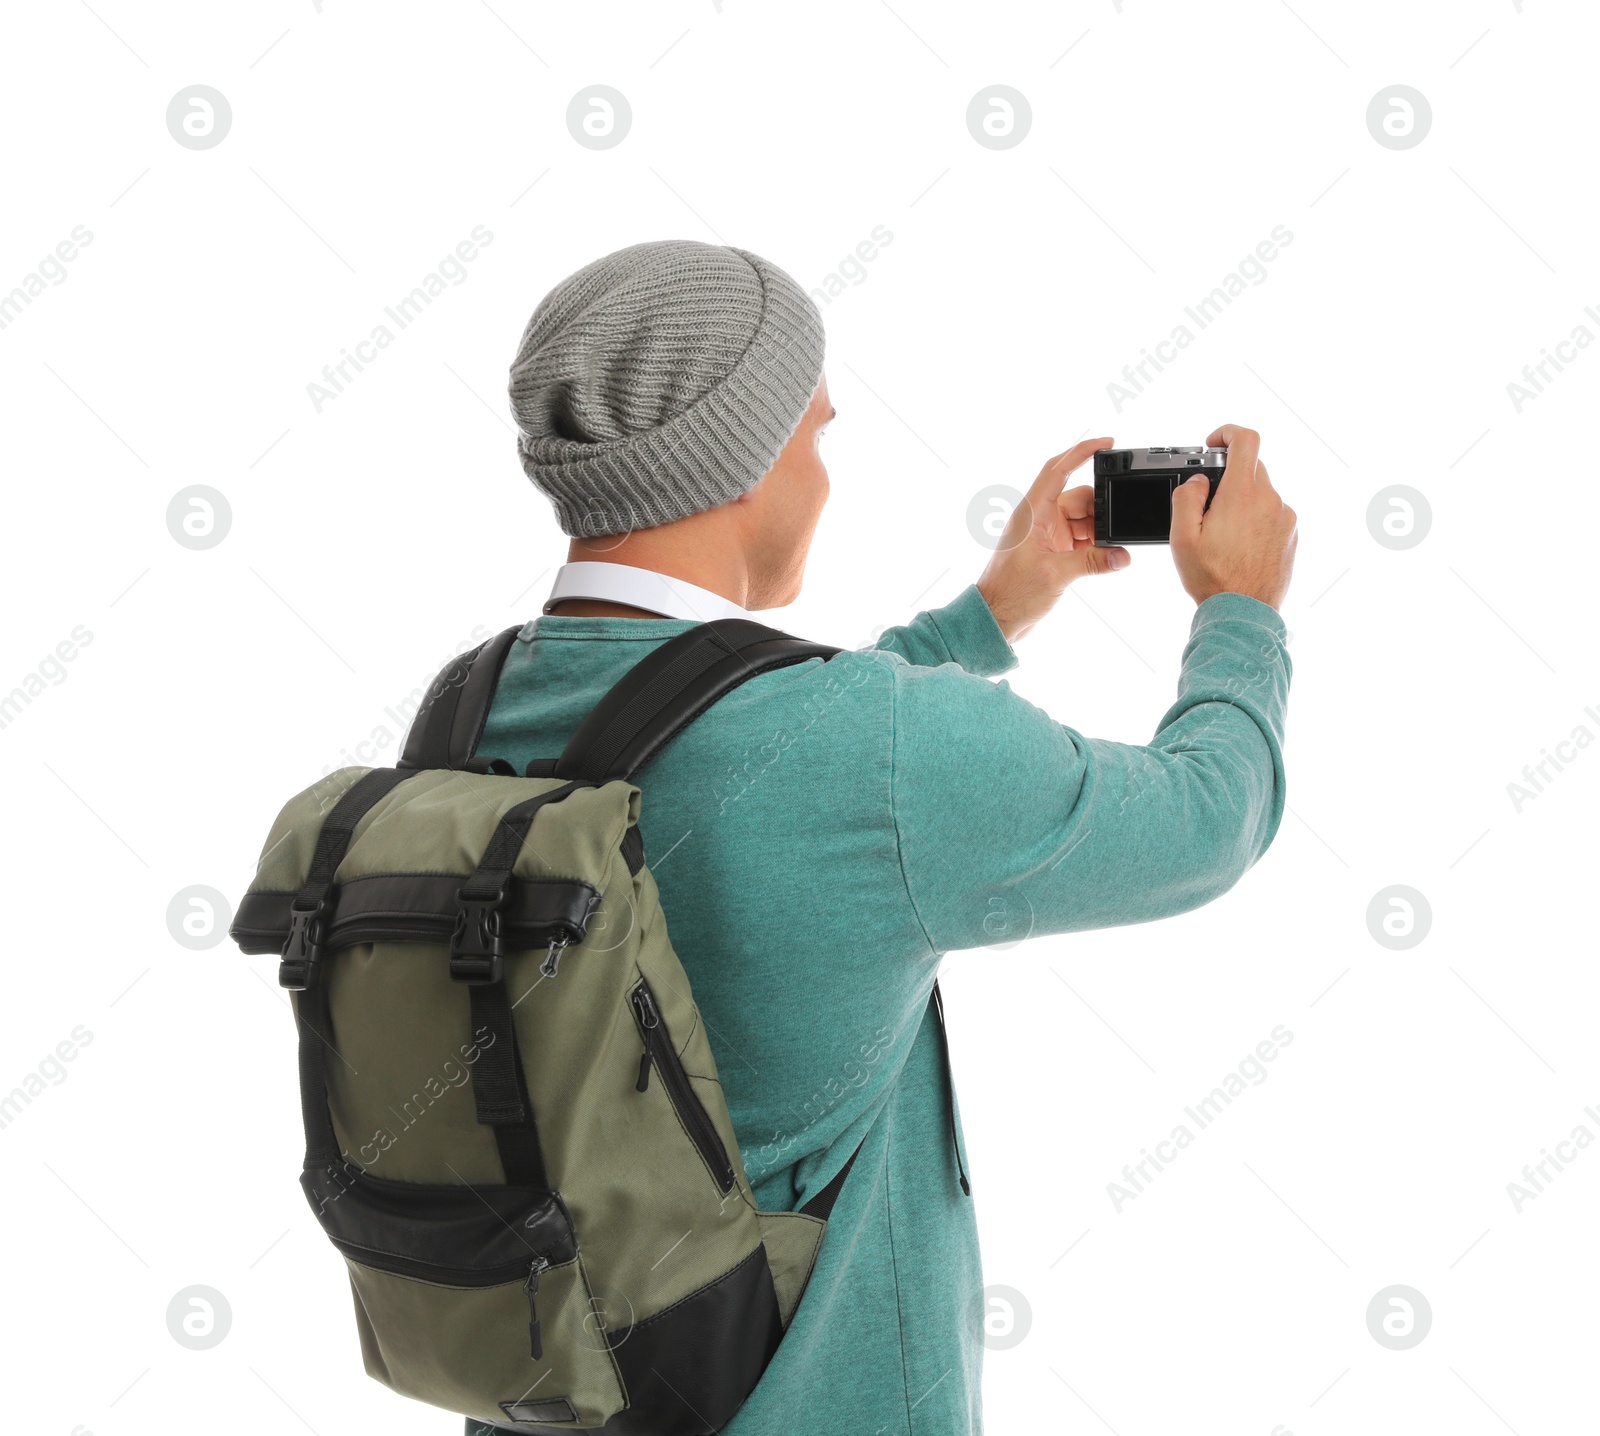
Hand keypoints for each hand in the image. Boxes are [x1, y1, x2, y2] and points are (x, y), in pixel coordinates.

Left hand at [976, 437, 1129, 642]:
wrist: (995, 619)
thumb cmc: (1010, 593)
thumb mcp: (1055, 574)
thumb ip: (1092, 562)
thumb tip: (1122, 555)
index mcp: (1032, 513)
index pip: (1057, 470)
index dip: (1081, 452)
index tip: (1107, 443)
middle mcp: (1039, 519)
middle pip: (1079, 498)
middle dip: (1100, 510)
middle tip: (1117, 528)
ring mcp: (1046, 535)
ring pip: (1083, 520)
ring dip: (1099, 532)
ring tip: (1111, 551)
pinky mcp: (1053, 552)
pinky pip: (1081, 539)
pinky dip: (1095, 546)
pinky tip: (1108, 557)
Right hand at [1170, 425, 1297, 610]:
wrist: (1244, 612)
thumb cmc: (1212, 578)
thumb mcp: (1182, 537)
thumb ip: (1186, 498)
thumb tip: (1198, 480)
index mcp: (1242, 495)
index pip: (1246, 440)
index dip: (1228, 432)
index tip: (1214, 444)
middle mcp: (1269, 500)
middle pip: (1252, 468)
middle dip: (1229, 477)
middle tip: (1208, 505)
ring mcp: (1285, 517)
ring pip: (1262, 492)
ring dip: (1242, 502)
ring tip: (1223, 535)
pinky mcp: (1292, 534)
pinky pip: (1272, 513)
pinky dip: (1256, 519)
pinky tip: (1240, 546)